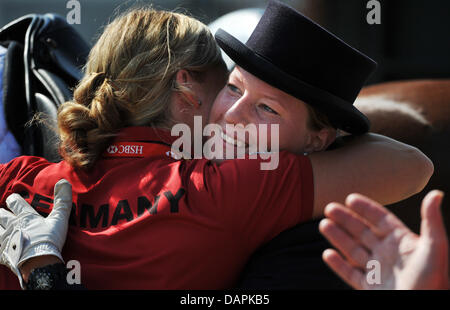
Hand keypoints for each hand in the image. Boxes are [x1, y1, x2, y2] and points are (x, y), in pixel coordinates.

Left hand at [0, 179, 71, 287]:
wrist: (38, 262)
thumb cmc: (49, 240)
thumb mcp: (59, 219)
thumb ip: (62, 201)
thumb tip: (64, 181)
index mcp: (26, 217)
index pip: (15, 202)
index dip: (14, 199)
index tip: (14, 199)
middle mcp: (12, 225)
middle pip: (1, 215)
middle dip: (1, 213)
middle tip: (2, 213)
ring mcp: (5, 240)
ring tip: (0, 227)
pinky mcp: (1, 254)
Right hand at [319, 190, 448, 289]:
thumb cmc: (435, 283)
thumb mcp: (435, 249)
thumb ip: (431, 221)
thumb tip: (436, 194)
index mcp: (403, 243)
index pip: (381, 220)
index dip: (366, 209)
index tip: (350, 198)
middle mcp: (389, 255)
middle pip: (362, 232)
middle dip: (345, 219)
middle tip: (329, 208)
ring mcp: (378, 272)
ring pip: (353, 250)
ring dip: (338, 237)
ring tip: (324, 224)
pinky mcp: (370, 289)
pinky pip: (350, 274)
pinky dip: (338, 265)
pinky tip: (327, 254)